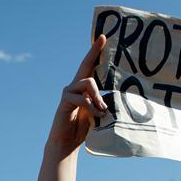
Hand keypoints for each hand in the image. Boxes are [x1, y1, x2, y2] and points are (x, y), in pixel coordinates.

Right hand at [47, 35, 108, 150]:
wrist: (66, 144)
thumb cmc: (82, 129)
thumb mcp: (97, 113)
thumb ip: (102, 102)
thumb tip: (115, 97)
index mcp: (83, 89)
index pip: (90, 67)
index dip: (95, 52)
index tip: (102, 37)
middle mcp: (74, 86)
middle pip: (85, 65)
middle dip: (94, 52)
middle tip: (103, 38)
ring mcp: (68, 92)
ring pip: (88, 82)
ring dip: (98, 96)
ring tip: (103, 110)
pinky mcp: (65, 101)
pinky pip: (82, 97)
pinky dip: (91, 106)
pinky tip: (96, 115)